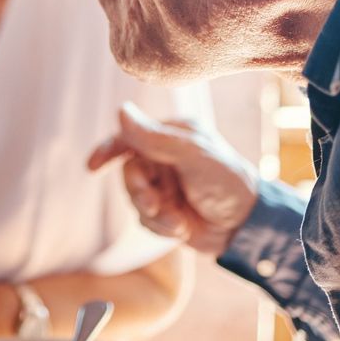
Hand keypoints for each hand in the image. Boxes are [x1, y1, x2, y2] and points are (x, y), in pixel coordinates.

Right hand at [89, 102, 259, 253]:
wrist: (246, 227)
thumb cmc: (227, 182)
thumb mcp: (193, 155)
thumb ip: (155, 137)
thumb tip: (121, 112)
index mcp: (172, 136)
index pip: (131, 137)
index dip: (108, 150)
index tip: (92, 166)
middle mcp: (165, 159)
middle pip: (129, 172)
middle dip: (139, 191)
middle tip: (154, 204)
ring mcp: (164, 186)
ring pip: (134, 199)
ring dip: (153, 213)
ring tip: (177, 222)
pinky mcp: (165, 212)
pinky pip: (144, 220)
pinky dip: (160, 226)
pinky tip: (181, 228)